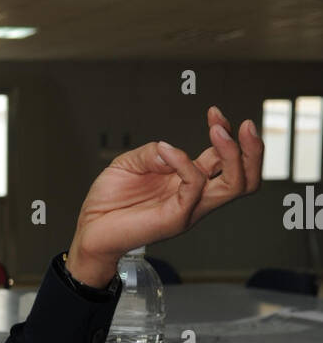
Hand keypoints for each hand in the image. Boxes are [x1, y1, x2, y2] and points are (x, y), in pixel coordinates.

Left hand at [65, 106, 263, 286]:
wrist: (90, 229)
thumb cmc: (110, 200)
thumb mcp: (131, 163)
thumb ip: (154, 152)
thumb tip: (172, 148)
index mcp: (187, 182)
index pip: (224, 160)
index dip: (226, 135)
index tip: (214, 112)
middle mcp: (195, 197)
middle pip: (246, 179)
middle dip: (253, 150)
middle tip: (245, 124)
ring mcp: (189, 209)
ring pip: (235, 186)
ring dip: (233, 154)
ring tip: (218, 130)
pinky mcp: (175, 218)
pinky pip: (194, 187)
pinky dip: (184, 162)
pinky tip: (166, 151)